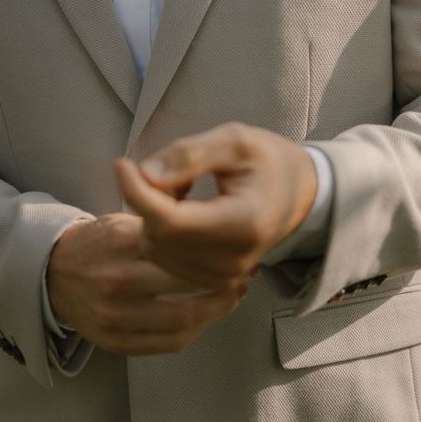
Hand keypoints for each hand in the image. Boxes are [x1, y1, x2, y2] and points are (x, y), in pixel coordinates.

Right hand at [47, 214, 246, 354]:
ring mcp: (115, 315)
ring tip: (232, 298)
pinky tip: (206, 318)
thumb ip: (161, 226)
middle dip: (223, 284)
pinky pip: (165, 344)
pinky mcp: (114, 341)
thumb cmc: (97, 242)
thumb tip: (211, 231)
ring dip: (215, 311)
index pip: (180, 250)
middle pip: (186, 287)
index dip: (215, 254)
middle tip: (243, 275)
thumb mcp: (124, 219)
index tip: (234, 251)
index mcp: (123, 242)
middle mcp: (119, 280)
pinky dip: (193, 332)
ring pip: (181, 321)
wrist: (52, 273)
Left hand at [115, 122, 317, 288]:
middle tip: (171, 167)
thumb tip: (145, 173)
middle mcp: (232, 261)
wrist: (299, 193)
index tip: (121, 162)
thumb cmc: (268, 160)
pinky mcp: (212, 281)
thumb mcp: (235, 140)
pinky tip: (184, 207)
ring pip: (156, 248)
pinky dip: (163, 230)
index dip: (136, 192)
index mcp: (242, 224)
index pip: (169, 220)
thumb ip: (190, 154)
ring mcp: (222, 277)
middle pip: (159, 235)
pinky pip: (165, 257)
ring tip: (183, 186)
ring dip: (155, 213)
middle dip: (149, 198)